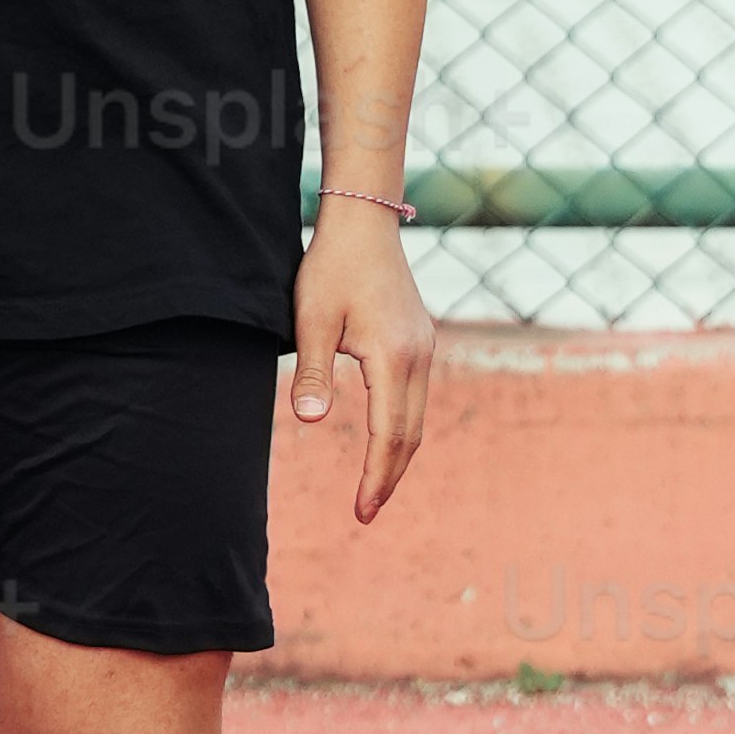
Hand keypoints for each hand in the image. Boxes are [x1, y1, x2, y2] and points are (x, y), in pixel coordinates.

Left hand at [289, 199, 433, 525]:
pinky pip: (415, 397)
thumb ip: (313, 373)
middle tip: (366, 511)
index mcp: (395, 357)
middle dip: (390, 476)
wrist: (363, 222)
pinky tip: (386, 440)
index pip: (390, 435)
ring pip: (417, 417)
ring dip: (398, 455)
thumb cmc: (331, 267)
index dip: (376, 477)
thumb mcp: (312, 320)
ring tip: (375, 486)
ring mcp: (424, 348)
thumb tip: (310, 422)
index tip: (362, 511)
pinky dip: (402, 427)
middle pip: (411, 434)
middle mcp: (419, 357)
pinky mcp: (420, 340)